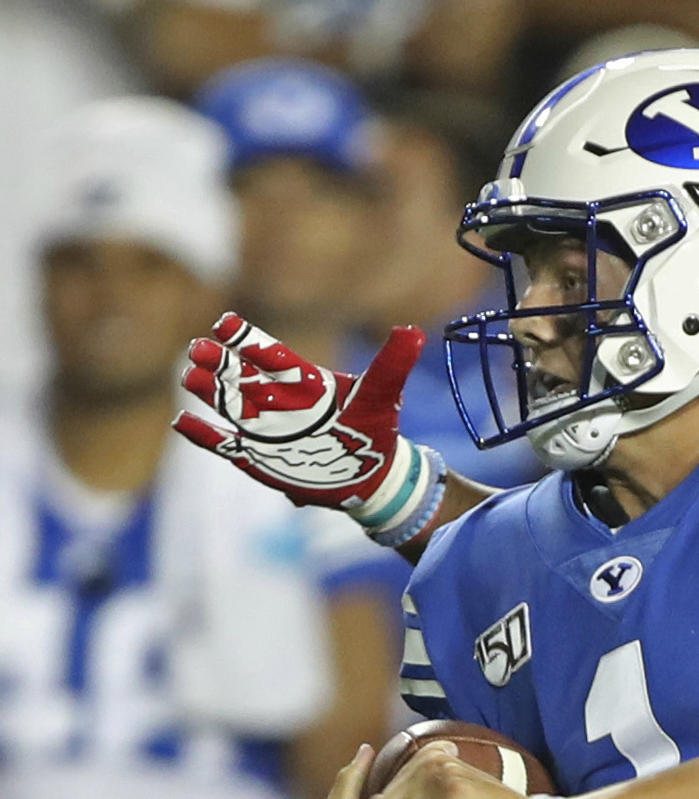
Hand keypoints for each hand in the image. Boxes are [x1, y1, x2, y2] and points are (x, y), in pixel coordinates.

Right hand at [174, 314, 423, 511]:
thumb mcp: (384, 394)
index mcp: (302, 380)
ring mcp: (265, 428)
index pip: (268, 353)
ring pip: (228, 404)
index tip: (223, 324)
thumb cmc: (375, 429)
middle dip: (219, 362)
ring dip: (209, 391)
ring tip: (190, 376)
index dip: (245, 339)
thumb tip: (415, 331)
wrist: (373, 474)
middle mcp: (277, 399)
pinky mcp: (258, 458)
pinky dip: (205, 435)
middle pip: (239, 375)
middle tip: (198, 349)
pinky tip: (183, 422)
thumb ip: (393, 363)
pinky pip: (224, 444)